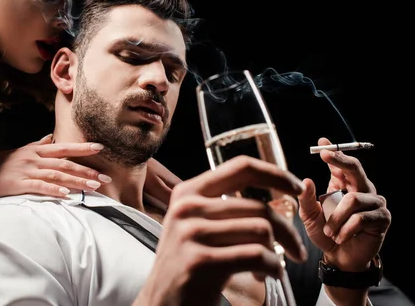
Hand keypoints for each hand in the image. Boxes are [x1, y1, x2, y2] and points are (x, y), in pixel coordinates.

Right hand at [0, 134, 110, 200]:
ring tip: (93, 187)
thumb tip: (51, 138)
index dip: (83, 148)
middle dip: (87, 170)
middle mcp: (33, 158)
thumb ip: (37, 145)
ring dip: (77, 181)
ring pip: (57, 174)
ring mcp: (25, 170)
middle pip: (65, 163)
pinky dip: (54, 189)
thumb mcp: (19, 151)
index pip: (64, 147)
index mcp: (35, 150)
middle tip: (105, 178)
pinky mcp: (17, 184)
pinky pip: (39, 186)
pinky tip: (66, 194)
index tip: (101, 148)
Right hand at [135, 155, 306, 305]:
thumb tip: (270, 188)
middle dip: (288, 231)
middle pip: (258, 206)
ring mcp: (191, 233)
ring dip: (279, 253)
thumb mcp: (194, 223)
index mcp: (188, 191)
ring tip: (273, 267)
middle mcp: (187, 207)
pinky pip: (256, 256)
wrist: (161, 301)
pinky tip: (268, 275)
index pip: (241, 167)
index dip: (276, 174)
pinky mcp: (200, 261)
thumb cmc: (186, 262)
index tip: (298, 188)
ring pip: (262, 230)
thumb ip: (220, 204)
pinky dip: (272, 267)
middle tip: (296, 249)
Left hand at [298, 137, 389, 271]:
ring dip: (337, 218)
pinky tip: (340, 237)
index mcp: (342, 184)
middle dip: (340, 160)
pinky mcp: (382, 218)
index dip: (334, 150)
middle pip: (355, 168)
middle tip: (326, 156)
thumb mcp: (309, 216)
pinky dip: (346, 229)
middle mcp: (360, 189)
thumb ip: (306, 199)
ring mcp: (374, 202)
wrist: (339, 257)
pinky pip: (361, 218)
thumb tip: (306, 180)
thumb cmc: (325, 233)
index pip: (340, 163)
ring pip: (354, 199)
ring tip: (330, 231)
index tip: (322, 142)